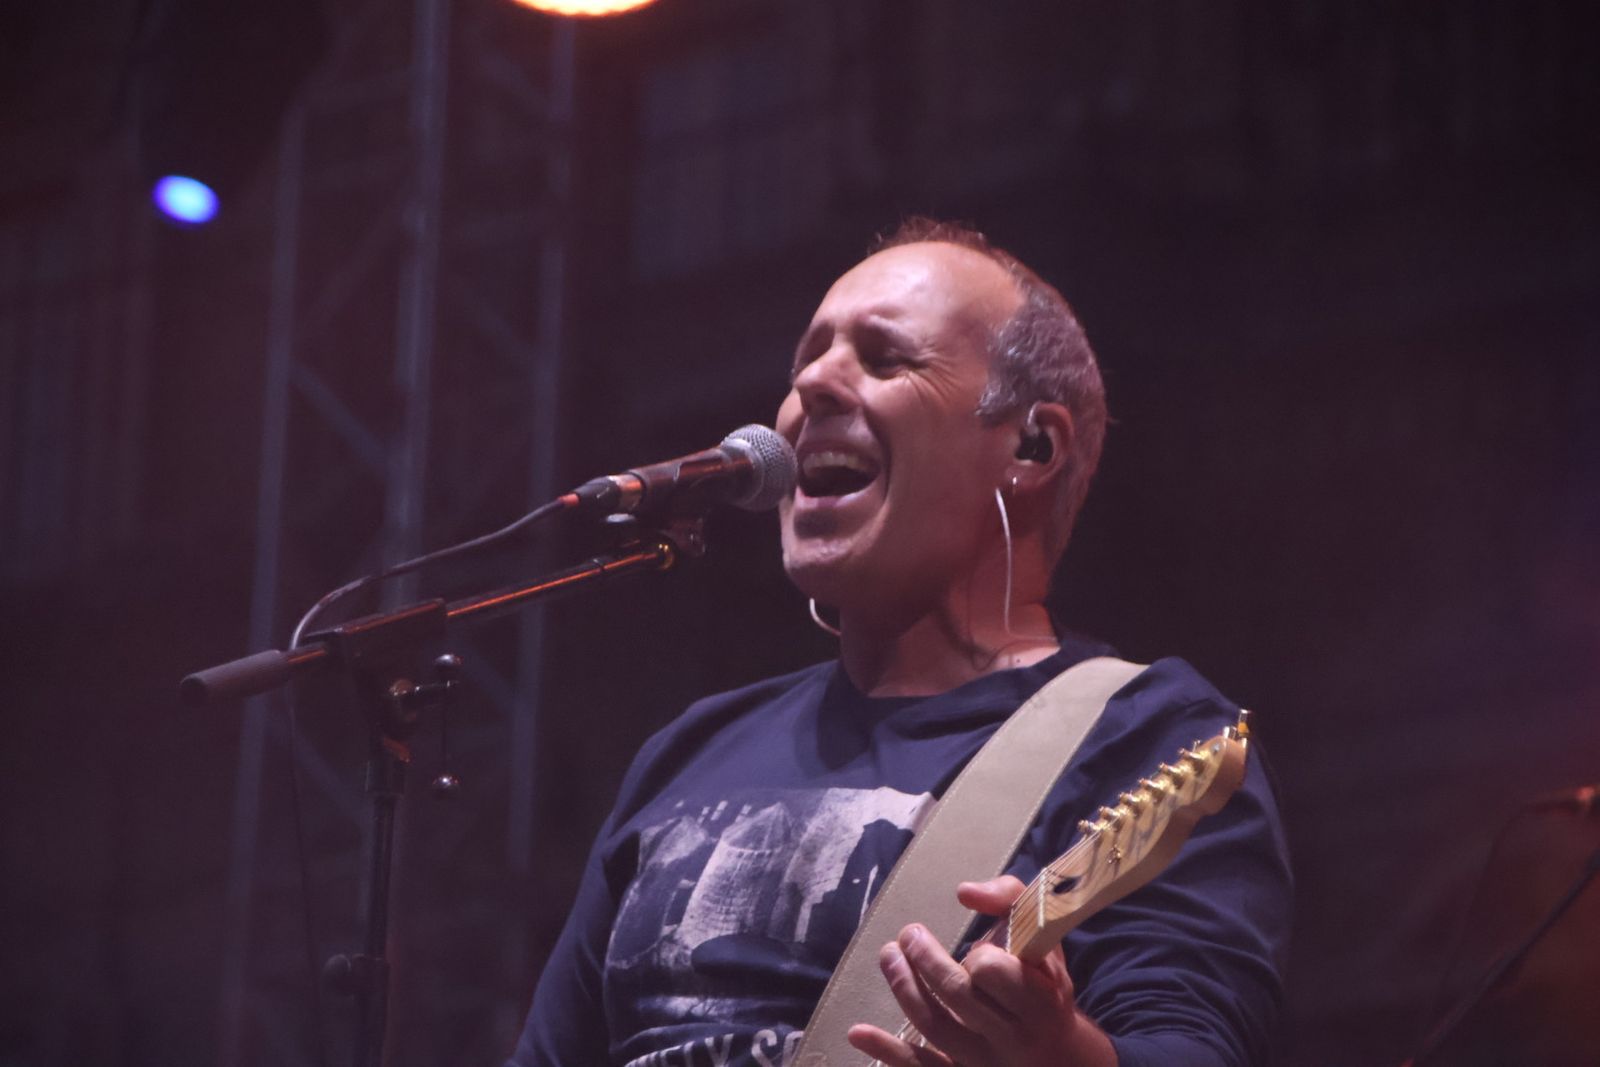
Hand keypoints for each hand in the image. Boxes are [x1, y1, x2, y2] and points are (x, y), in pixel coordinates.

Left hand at [844, 876, 1115, 1066]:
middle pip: (956, 996)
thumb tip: (964, 892)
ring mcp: (985, 1062)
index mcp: (1039, 999)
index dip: (978, 957)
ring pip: (934, 1028)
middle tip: (908, 934)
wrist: (1061, 1054)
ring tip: (888, 956)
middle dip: (926, 960)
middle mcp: (1013, 1037)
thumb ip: (1008, 899)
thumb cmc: (1044, 982)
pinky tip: (858, 1032)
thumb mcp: (1042, 936)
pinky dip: (889, 1052)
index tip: (975, 950)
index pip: (992, 972)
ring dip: (903, 987)